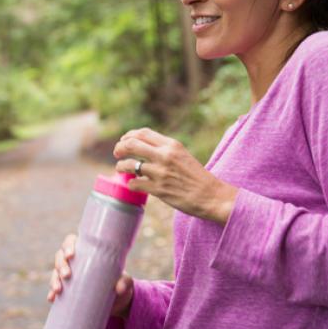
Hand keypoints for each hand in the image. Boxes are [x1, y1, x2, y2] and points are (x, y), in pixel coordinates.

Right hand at [47, 233, 135, 318]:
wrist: (119, 304)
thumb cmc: (121, 284)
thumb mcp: (125, 282)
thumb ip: (125, 282)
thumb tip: (118, 288)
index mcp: (87, 252)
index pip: (71, 242)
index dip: (68, 246)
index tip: (71, 255)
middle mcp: (76, 263)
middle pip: (60, 257)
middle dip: (60, 265)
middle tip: (67, 275)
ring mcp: (70, 277)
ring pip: (55, 272)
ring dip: (53, 279)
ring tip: (58, 290)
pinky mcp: (68, 291)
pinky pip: (55, 290)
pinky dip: (51, 294)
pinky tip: (51, 298)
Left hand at [113, 127, 238, 222]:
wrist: (210, 195)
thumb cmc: (196, 176)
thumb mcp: (182, 155)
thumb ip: (164, 150)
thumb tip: (142, 148)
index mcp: (171, 145)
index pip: (142, 133)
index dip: (128, 136)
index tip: (124, 141)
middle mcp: (164, 156)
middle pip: (131, 144)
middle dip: (119, 148)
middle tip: (117, 153)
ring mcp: (160, 173)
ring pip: (129, 165)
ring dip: (121, 166)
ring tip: (121, 169)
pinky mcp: (158, 189)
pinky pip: (134, 183)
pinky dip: (131, 184)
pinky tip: (134, 184)